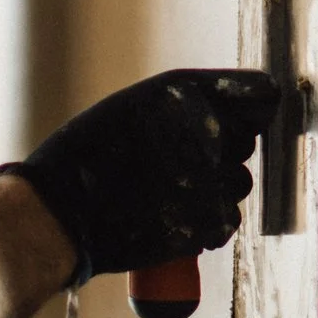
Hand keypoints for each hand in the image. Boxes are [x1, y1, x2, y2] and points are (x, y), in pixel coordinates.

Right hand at [3, 70, 273, 286]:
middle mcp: (206, 130)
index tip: (245, 118)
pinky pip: (227, 219)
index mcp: (185, 92)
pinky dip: (206, 225)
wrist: (56, 215)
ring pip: (239, 183)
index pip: (261, 93)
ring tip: (168, 196)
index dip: (252, 108)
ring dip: (215, 191)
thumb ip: (186, 104)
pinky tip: (171, 220)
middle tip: (176, 166)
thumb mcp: (131, 107)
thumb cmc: (86, 157)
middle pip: (246, 141)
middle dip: (222, 152)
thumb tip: (248, 114)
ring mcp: (211, 178)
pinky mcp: (210, 221)